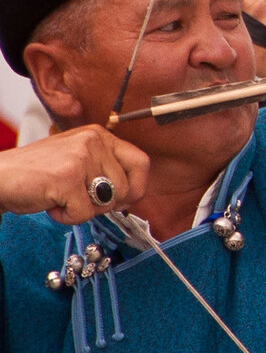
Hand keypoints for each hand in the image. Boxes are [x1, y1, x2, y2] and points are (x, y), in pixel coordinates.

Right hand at [0, 126, 148, 224]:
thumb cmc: (37, 173)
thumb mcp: (78, 160)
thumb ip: (106, 170)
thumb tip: (134, 194)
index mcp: (99, 136)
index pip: (141, 162)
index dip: (138, 186)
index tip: (125, 199)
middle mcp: (93, 142)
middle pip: (126, 188)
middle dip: (105, 204)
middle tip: (80, 198)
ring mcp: (81, 158)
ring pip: (107, 203)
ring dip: (84, 210)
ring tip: (62, 197)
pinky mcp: (67, 178)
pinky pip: (84, 214)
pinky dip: (67, 217)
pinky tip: (52, 203)